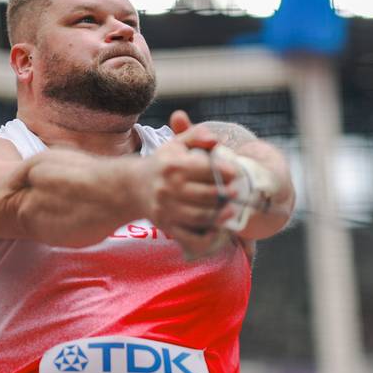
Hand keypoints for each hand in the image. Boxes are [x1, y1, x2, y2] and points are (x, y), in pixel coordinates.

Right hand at [139, 110, 238, 258]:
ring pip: (200, 216)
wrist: (134, 187)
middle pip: (206, 195)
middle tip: (238, 193)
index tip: (236, 173)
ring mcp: (167, 210)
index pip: (205, 169)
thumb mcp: (176, 144)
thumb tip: (216, 139)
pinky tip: (218, 230)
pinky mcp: (167, 227)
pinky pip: (190, 237)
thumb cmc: (163, 164)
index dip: (225, 171)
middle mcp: (168, 189)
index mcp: (173, 166)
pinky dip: (207, 237)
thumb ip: (197, 135)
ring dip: (220, 215)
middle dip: (226, 194)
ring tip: (233, 210)